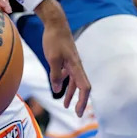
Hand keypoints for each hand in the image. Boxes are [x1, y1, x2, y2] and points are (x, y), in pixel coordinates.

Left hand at [37, 0, 90, 116]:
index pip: (84, 87)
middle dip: (80, 101)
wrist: (55, 23)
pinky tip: (59, 86)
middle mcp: (77, 65)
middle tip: (77, 114)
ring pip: (74, 81)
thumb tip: (57, 90)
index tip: (79, 113)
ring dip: (71, 93)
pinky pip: (68, 74)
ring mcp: (72, 62)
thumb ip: (55, 75)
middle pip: (82, 86)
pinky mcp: (67, 58)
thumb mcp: (52, 58)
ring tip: (65, 105)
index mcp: (76, 66)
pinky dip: (65, 82)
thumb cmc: (54, 39)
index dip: (83, 101)